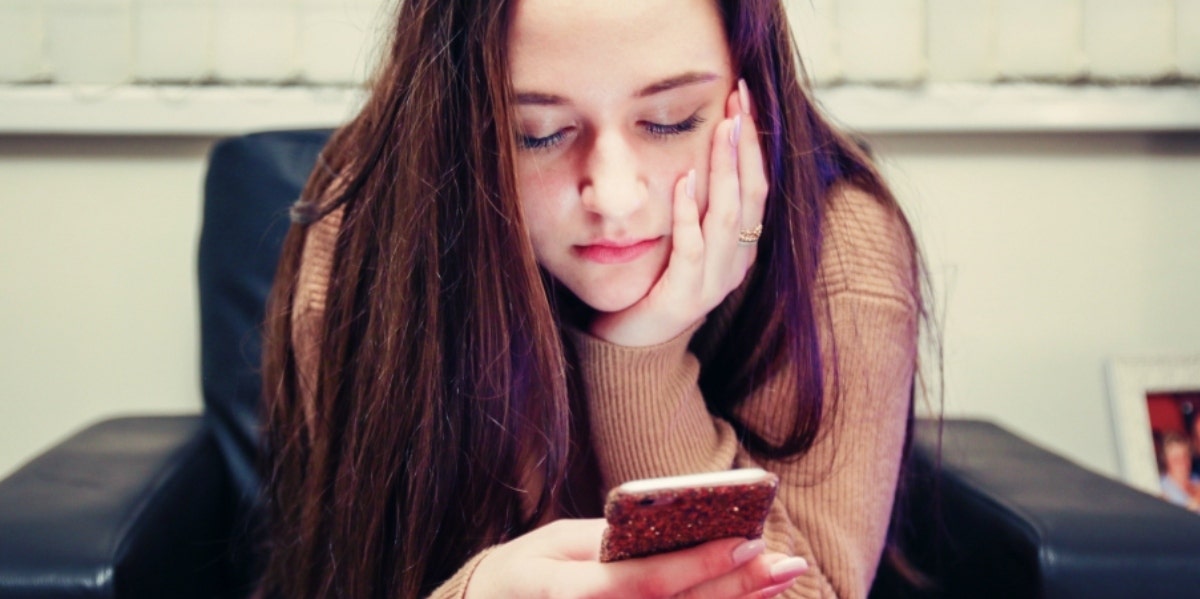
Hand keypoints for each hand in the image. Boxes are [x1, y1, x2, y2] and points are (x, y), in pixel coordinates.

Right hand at [465, 519, 807, 598]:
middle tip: (787, 564)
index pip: (648, 582)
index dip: (702, 565)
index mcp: (575, 594)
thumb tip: (676, 529)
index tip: (749, 542)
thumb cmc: (526, 572)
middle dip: (739, 589)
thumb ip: (608, 542)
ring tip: (779, 581)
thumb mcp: (556, 543)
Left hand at [590, 80, 768, 346]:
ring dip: (725, 169)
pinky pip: (691, 248)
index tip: (745, 99)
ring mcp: (714, 282)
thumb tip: (694, 151)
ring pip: (729, 217)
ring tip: (721, 129)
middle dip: (746, 144)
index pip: (758, 186)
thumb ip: (695, 205)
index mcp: (741, 247)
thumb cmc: (654, 283)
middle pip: (752, 194)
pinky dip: (688, 212)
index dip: (754, 142)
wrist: (633, 344)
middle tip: (739, 100)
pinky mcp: (685, 296)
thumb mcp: (682, 239)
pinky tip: (684, 180)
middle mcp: (736, 262)